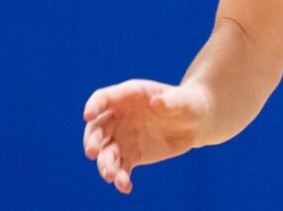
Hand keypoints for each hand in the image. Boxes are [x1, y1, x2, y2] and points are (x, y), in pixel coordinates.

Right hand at [82, 79, 210, 194]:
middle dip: (92, 140)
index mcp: (128, 95)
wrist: (194, 122)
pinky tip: (125, 186)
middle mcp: (119, 117)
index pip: (103, 98)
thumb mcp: (184, 99)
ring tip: (110, 176)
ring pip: (106, 152)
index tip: (88, 116)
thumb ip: (171, 101)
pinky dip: (120, 178)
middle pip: (97, 128)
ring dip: (104, 164)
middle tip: (92, 152)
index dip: (94, 106)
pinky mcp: (131, 156)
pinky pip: (121, 168)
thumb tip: (157, 102)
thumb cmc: (187, 103)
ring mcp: (123, 137)